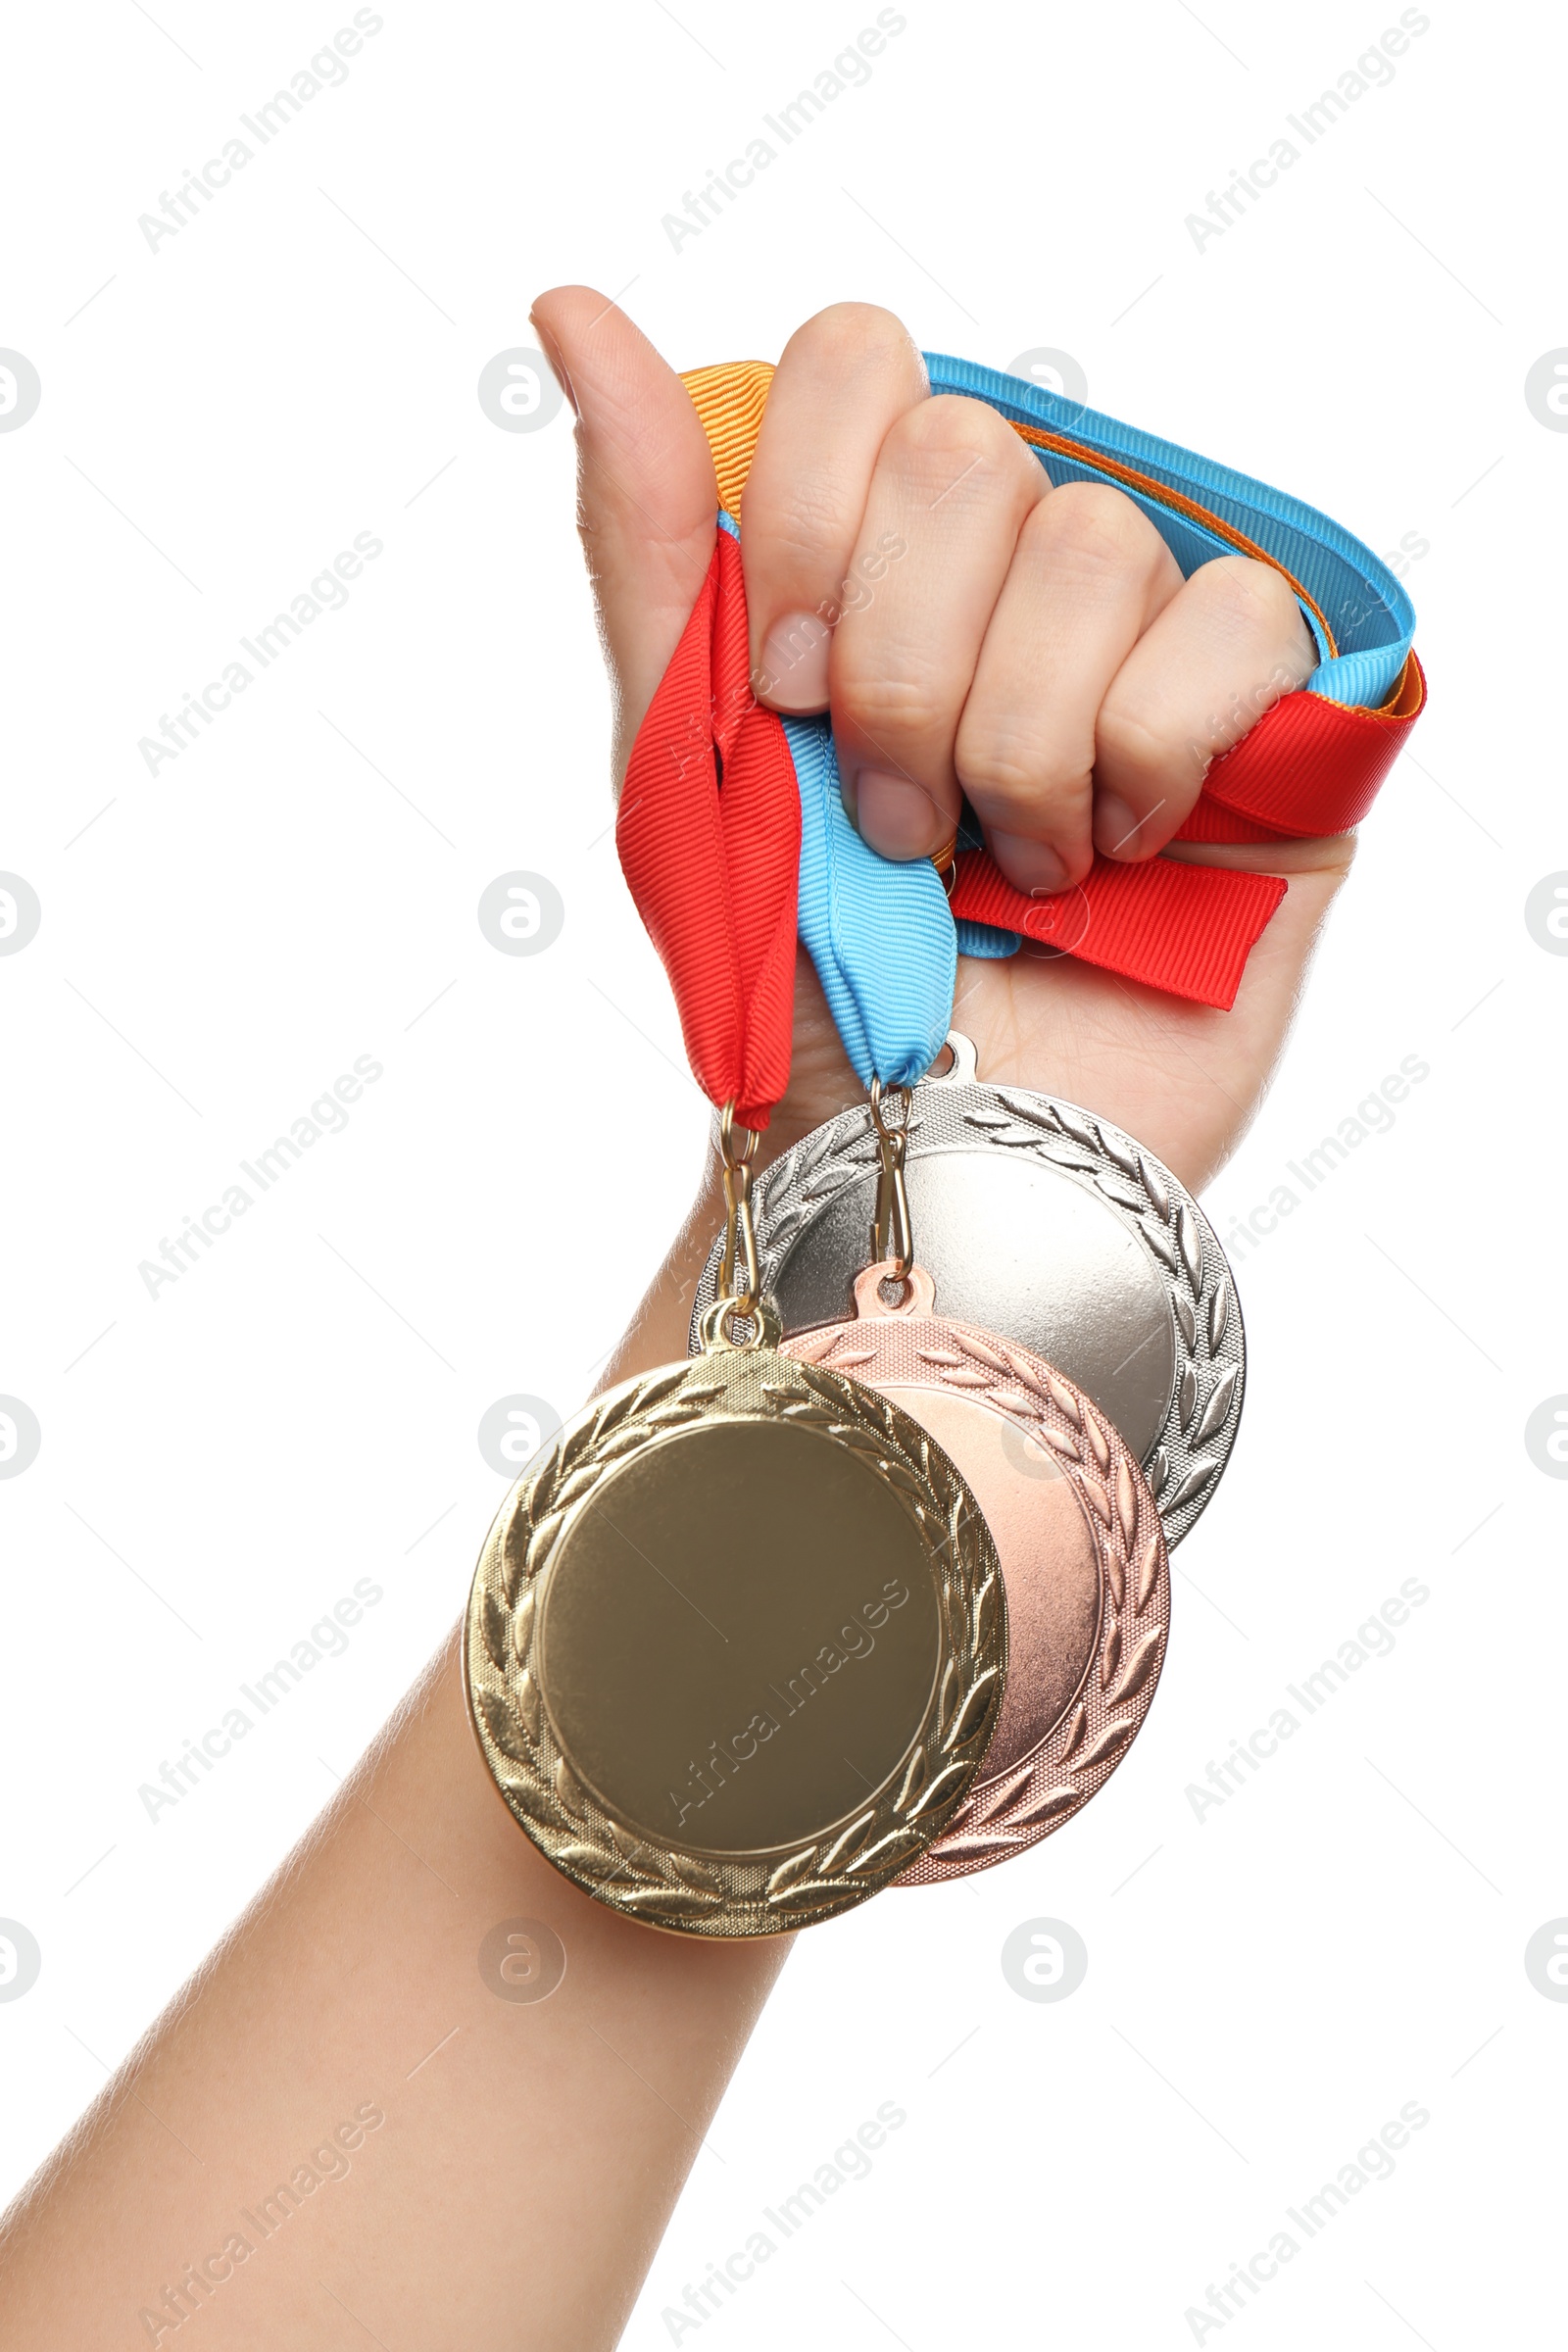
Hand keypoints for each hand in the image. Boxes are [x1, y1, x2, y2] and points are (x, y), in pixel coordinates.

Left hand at [531, 287, 1355, 1194]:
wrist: (918, 1147)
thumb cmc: (800, 972)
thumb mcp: (683, 752)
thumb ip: (648, 535)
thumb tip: (573, 312)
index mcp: (879, 548)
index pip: (860, 365)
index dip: (810, 519)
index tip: (781, 690)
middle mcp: (1018, 564)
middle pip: (970, 453)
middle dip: (898, 675)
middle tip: (894, 822)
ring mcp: (1149, 627)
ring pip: (1095, 543)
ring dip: (1013, 751)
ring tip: (1005, 868)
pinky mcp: (1272, 709)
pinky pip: (1235, 618)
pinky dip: (1146, 764)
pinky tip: (1120, 855)